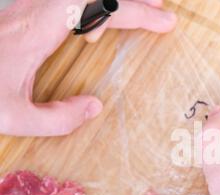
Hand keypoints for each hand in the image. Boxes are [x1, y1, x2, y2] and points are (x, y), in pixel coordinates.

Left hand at [0, 0, 175, 136]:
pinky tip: (95, 28)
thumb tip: (94, 106)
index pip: (97, 7)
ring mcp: (29, 6)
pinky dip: (92, 7)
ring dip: (112, 1)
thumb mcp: (12, 117)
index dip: (135, 12)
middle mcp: (35, 9)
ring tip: (141, 11)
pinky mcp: (25, 11)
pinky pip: (67, 0)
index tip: (164, 21)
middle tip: (161, 9)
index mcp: (37, 29)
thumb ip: (58, 119)